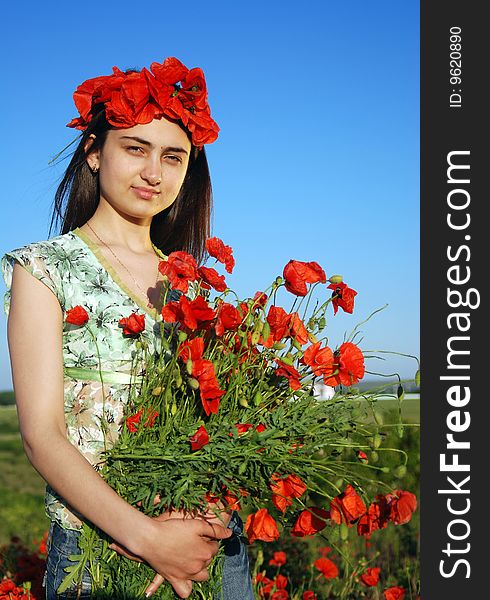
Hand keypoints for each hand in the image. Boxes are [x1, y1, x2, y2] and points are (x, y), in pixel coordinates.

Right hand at [113, 507, 231, 597]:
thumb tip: (230, 533)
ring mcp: (187, 575)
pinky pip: (185, 591)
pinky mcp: (175, 580)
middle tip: (194, 543)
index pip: (215, 547)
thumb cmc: (174, 528)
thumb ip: (215, 530)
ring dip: (200, 569)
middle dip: (205, 552)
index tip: (201, 535)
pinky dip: (187, 587)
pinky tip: (186, 579)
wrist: (151, 538)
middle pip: (208, 561)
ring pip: (201, 577)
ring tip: (193, 559)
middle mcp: (199, 566)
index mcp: (206, 552)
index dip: (209, 540)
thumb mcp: (196, 524)